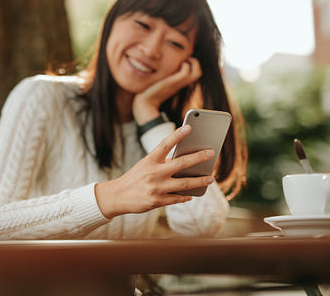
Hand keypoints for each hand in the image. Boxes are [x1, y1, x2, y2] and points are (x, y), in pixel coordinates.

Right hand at [95, 124, 214, 218]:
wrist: (117, 196)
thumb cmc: (134, 178)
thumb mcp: (145, 166)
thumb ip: (162, 163)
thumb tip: (184, 162)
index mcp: (149, 161)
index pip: (165, 144)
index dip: (177, 135)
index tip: (189, 127)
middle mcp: (154, 173)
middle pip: (181, 163)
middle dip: (199, 157)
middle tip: (212, 152)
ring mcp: (156, 188)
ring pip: (185, 184)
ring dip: (200, 181)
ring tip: (211, 178)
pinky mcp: (157, 201)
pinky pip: (177, 198)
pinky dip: (186, 196)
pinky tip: (192, 194)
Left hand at [132, 57, 201, 123]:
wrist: (144, 103)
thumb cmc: (149, 93)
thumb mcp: (159, 81)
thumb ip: (163, 75)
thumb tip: (160, 65)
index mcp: (179, 83)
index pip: (194, 73)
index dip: (192, 64)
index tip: (182, 59)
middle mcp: (181, 83)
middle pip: (198, 73)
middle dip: (195, 62)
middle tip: (184, 58)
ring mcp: (177, 83)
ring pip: (197, 72)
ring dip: (192, 62)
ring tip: (182, 60)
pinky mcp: (172, 83)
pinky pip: (185, 72)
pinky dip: (184, 65)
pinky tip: (175, 64)